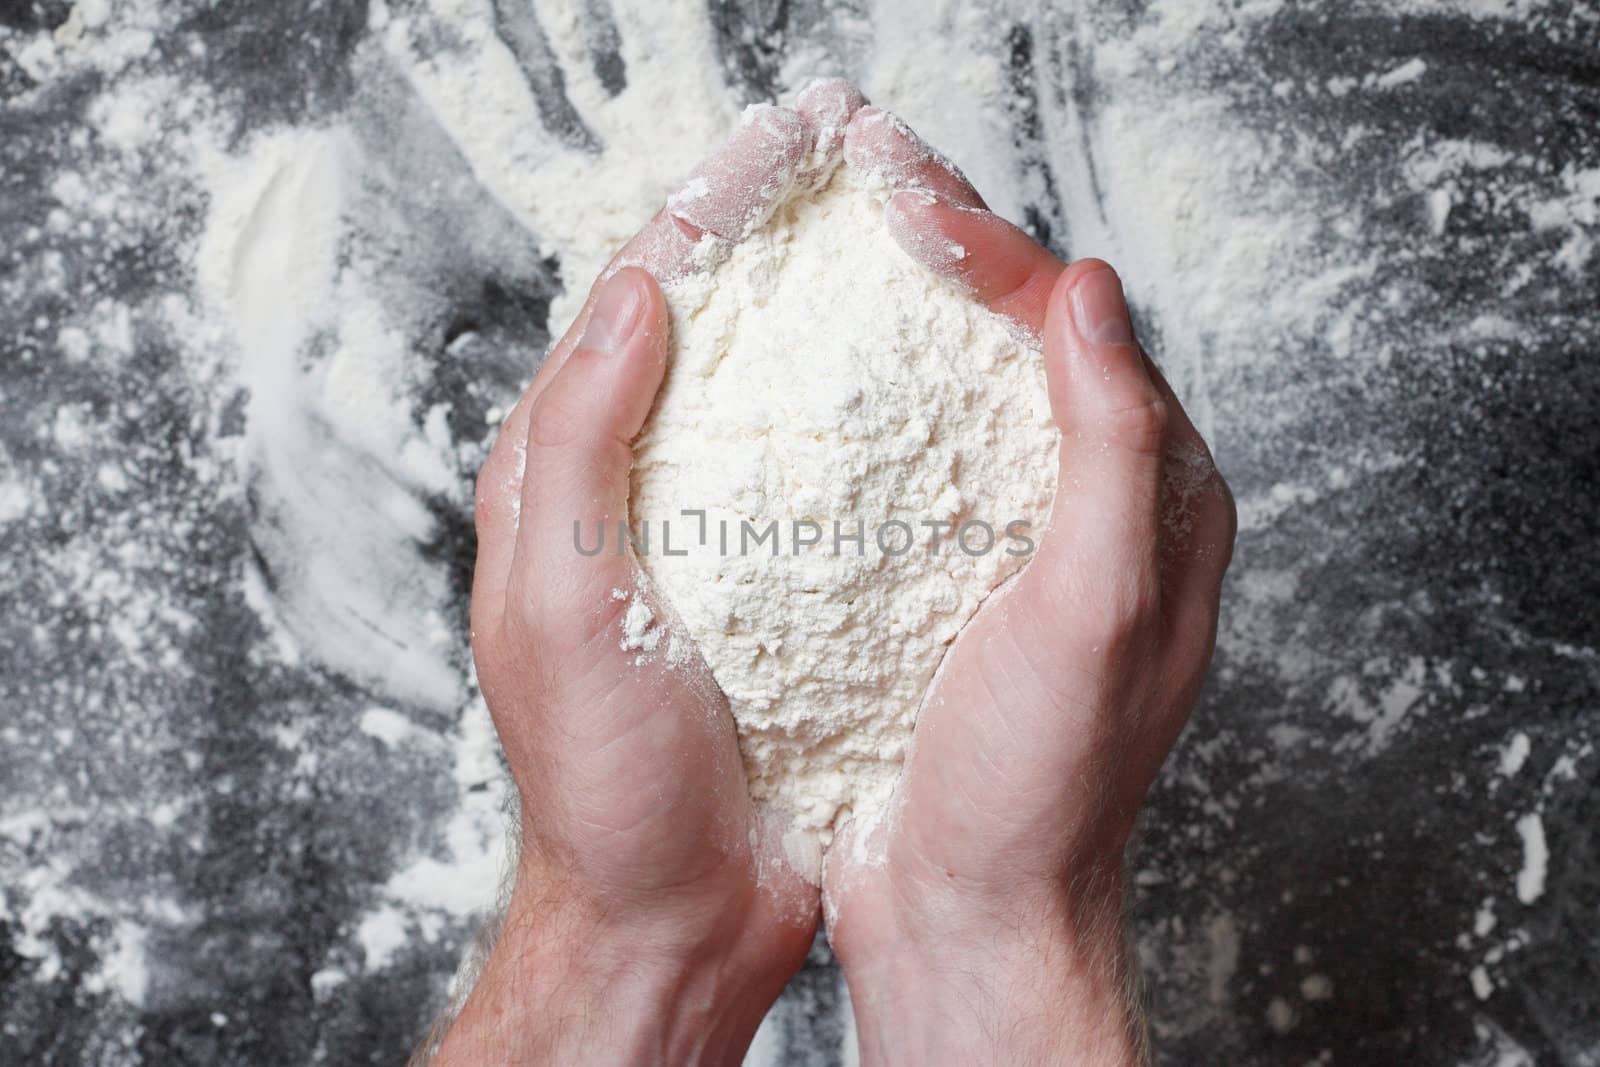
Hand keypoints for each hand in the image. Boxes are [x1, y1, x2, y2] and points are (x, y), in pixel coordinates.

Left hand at [427, 81, 865, 1065]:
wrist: (674, 912)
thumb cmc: (601, 780)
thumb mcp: (556, 609)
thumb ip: (576, 450)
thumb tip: (633, 293)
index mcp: (561, 476)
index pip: (631, 302)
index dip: (706, 211)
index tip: (787, 145)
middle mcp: (638, 489)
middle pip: (711, 326)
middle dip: (782, 237)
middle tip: (868, 169)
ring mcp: (718, 536)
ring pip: (779, 389)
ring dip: (841, 313)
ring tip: (920, 251)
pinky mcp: (784, 586)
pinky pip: (833, 475)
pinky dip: (879, 418)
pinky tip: (942, 390)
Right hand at [824, 109, 1236, 1064]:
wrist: (970, 916)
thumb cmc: (1040, 787)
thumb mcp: (1097, 611)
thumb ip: (1115, 450)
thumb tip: (1095, 297)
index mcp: (1162, 511)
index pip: (1093, 341)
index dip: (1009, 261)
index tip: (917, 218)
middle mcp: (1100, 524)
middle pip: (1030, 359)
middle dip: (955, 279)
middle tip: (868, 219)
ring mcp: (1022, 559)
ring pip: (968, 411)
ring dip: (905, 343)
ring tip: (829, 288)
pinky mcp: (953, 596)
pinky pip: (918, 479)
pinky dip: (869, 427)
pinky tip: (808, 408)